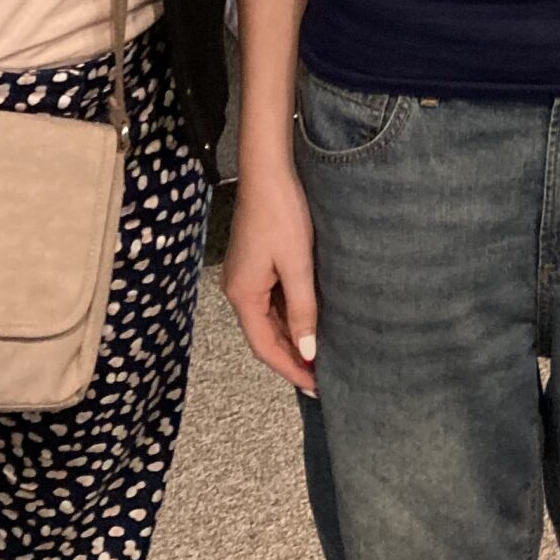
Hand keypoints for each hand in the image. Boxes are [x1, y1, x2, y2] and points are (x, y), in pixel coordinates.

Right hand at [222, 160, 318, 393]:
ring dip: (290, 339)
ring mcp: (244, 278)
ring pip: (267, 320)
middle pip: (264, 337)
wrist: (268, 173)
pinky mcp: (254, 265)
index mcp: (243, 296)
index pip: (265, 348)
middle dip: (291, 358)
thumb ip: (302, 311)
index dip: (290, 369)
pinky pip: (270, 302)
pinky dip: (288, 318)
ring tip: (318, 357)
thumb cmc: (282, 215)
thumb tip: (308, 352)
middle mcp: (238, 291)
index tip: (315, 387)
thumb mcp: (297, 266)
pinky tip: (308, 323)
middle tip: (321, 379)